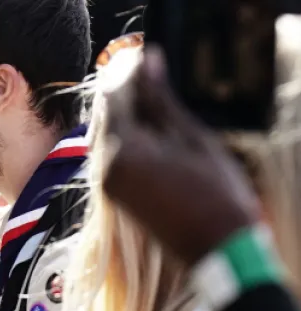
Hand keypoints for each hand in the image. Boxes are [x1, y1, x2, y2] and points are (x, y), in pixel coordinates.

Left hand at [100, 47, 259, 264]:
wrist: (214, 247)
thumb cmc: (213, 192)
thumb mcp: (191, 138)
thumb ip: (161, 101)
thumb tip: (147, 62)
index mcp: (124, 150)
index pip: (114, 97)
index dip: (126, 73)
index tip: (144, 58)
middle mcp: (105, 167)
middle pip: (102, 116)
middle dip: (120, 91)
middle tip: (142, 71)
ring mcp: (106, 184)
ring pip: (102, 135)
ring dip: (119, 113)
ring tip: (144, 94)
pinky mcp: (113, 195)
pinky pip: (107, 154)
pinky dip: (120, 135)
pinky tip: (141, 126)